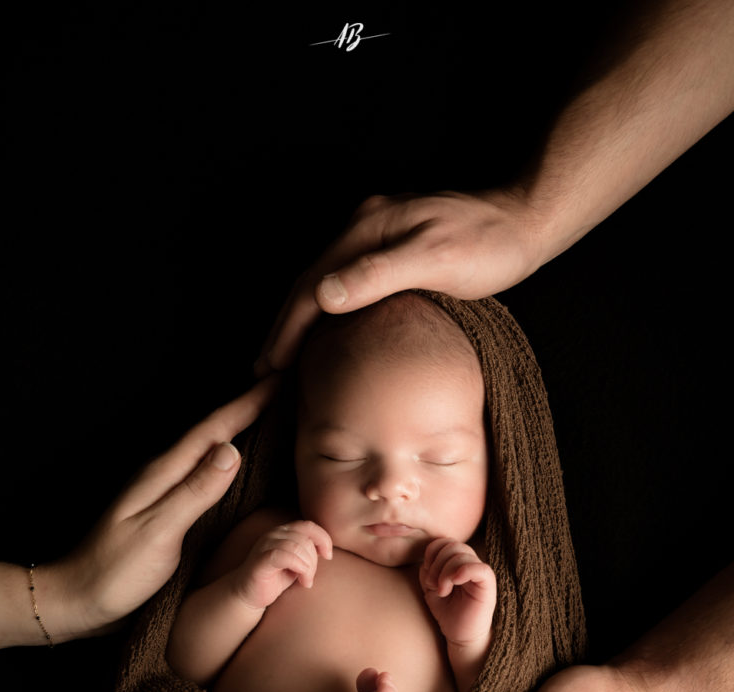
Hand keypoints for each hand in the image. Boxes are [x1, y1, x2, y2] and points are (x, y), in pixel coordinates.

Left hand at [45, 380, 273, 639]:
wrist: (80, 601)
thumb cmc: (116, 572)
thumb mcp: (159, 531)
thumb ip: (195, 491)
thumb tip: (232, 449)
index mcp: (163, 474)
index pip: (213, 431)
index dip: (247, 405)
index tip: (279, 379)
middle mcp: (166, 478)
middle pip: (214, 435)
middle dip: (248, 410)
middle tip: (284, 390)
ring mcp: (167, 496)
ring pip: (212, 455)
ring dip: (241, 434)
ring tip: (272, 419)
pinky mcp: (171, 516)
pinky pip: (208, 480)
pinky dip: (231, 466)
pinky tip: (243, 469)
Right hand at [233, 520, 332, 610]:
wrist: (249, 594)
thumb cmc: (275, 579)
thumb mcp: (298, 563)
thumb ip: (309, 552)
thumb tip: (327, 550)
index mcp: (284, 532)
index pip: (308, 526)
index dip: (323, 539)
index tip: (328, 556)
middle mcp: (274, 534)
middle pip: (305, 539)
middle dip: (314, 561)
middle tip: (309, 578)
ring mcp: (265, 545)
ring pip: (296, 546)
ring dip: (307, 567)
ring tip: (305, 581)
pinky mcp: (260, 559)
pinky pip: (283, 555)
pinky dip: (298, 566)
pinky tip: (300, 579)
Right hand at [257, 189, 541, 373]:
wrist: (526, 222)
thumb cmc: (490, 244)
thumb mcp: (436, 260)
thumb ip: (378, 275)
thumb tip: (323, 295)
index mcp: (367, 228)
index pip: (311, 285)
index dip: (288, 328)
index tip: (270, 365)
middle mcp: (364, 226)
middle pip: (309, 282)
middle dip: (285, 327)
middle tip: (264, 369)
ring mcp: (377, 235)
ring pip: (324, 283)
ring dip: (301, 320)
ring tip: (285, 358)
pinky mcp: (391, 247)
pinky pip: (345, 283)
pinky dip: (327, 313)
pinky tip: (326, 336)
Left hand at [419, 538, 495, 647]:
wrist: (460, 635)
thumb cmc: (448, 612)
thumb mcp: (430, 588)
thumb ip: (428, 571)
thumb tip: (427, 560)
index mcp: (457, 562)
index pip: (444, 541)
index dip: (431, 553)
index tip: (427, 575)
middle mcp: (470, 564)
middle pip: (452, 545)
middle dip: (436, 564)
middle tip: (432, 585)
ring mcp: (479, 573)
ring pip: (462, 554)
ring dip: (445, 572)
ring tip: (442, 591)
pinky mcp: (487, 585)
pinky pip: (480, 568)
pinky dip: (464, 571)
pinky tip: (455, 583)